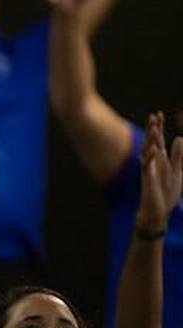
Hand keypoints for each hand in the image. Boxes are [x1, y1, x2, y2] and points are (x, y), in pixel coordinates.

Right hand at [136, 111, 182, 234]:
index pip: (158, 140)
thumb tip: (179, 138)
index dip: (159, 128)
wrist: (157, 213)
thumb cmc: (165, 194)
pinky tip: (154, 150)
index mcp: (160, 160)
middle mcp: (153, 163)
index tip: (159, 114)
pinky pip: (148, 167)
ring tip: (154, 128)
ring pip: (148, 152)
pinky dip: (150, 158)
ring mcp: (149, 171)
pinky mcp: (148, 180)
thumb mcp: (177, 171)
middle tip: (154, 116)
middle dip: (153, 129)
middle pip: (151, 142)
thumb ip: (178, 156)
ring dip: (151, 140)